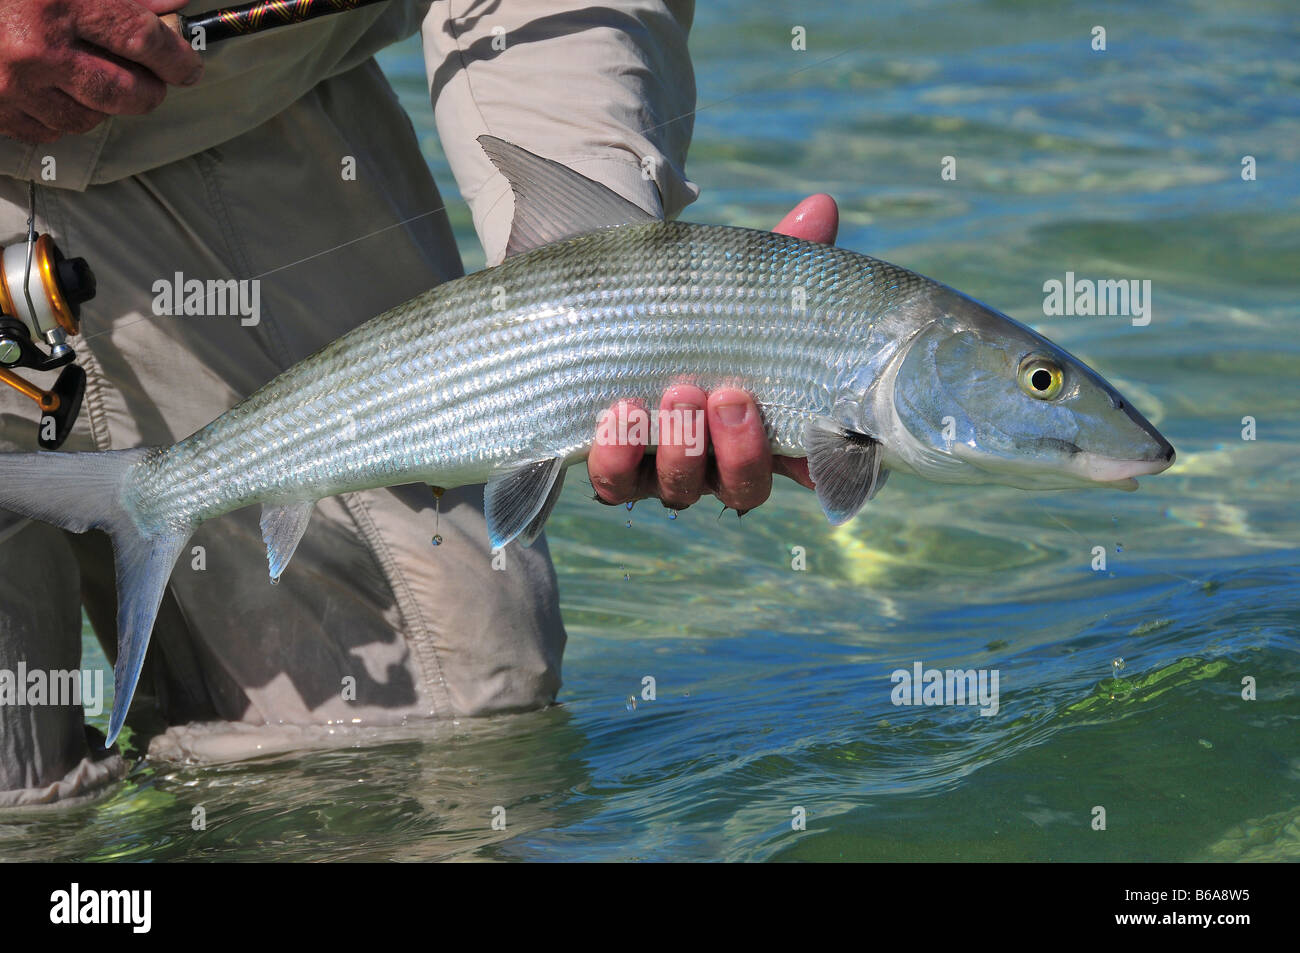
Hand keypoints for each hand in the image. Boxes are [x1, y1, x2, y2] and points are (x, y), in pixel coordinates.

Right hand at [0, 0, 201, 142]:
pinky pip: (49, 130)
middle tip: (153, 78)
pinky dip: (62, 115)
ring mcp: (12, 86)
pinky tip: (55, 90)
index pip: (143, 39)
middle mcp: (37, 50)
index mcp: (57, 2)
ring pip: (91, 118)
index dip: (177, 56)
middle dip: (150, 89)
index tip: (188, 64)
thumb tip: (171, 2)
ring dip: (104, 104)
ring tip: (95, 78)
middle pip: (129, 94)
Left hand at [587, 194, 838, 512]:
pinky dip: (617, 456)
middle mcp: (717, 464)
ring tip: (679, 393)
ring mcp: (662, 472)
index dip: (814, 466)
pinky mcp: (611, 470)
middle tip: (729, 395)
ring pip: (680, 488)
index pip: (802, 465)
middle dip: (740, 448)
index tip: (815, 449)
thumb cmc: (690, 311)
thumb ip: (783, 255)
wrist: (605, 315)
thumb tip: (821, 208)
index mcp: (762, 429)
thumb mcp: (735, 283)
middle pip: (742, 487)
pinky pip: (613, 483)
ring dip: (682, 448)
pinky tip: (619, 413)